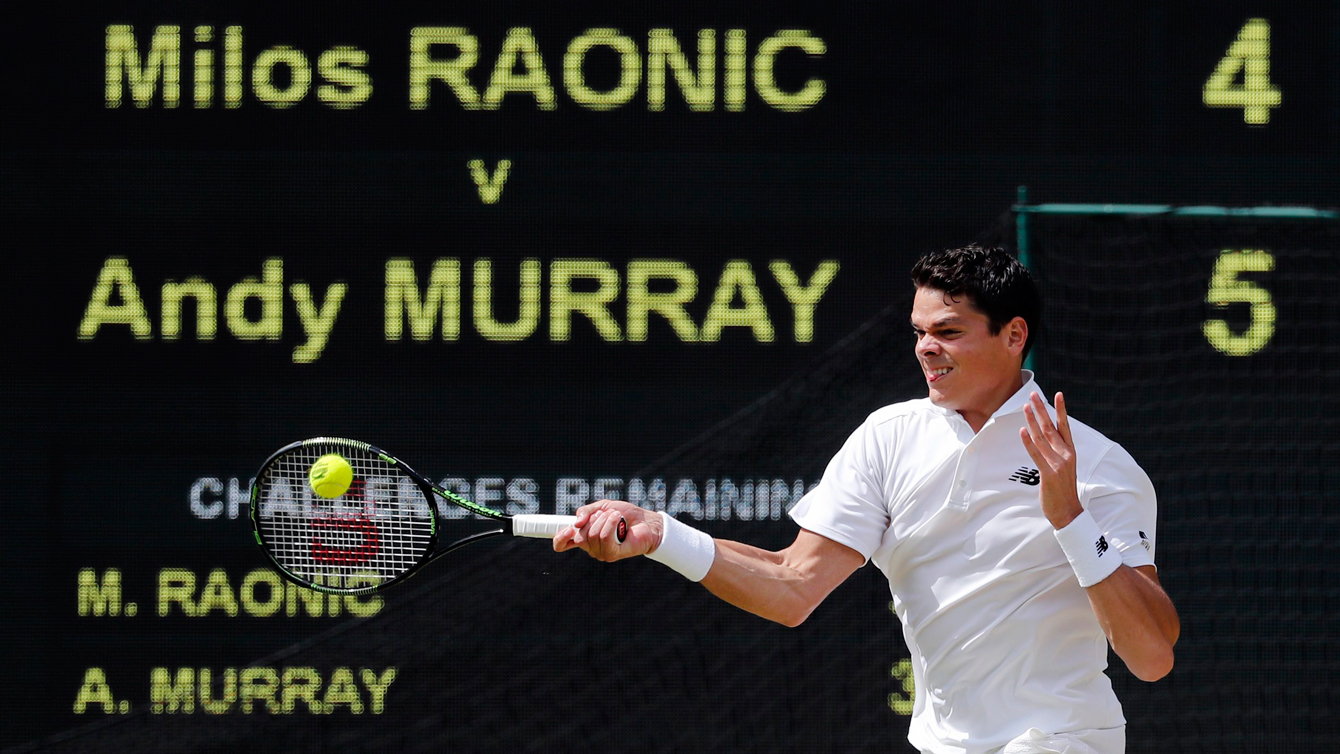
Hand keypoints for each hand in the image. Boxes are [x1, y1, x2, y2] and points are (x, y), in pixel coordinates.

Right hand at [552, 499, 663, 561]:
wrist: (646, 521)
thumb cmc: (625, 515)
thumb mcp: (602, 507)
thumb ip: (585, 512)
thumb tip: (576, 523)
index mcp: (584, 536)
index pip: (562, 544)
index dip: (559, 539)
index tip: (567, 529)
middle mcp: (590, 547)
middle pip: (578, 536)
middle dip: (592, 519)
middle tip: (606, 514)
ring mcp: (601, 553)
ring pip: (592, 535)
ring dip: (605, 519)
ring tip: (617, 517)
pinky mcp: (612, 555)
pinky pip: (604, 537)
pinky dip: (612, 524)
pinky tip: (620, 521)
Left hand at [1020, 391, 1083, 528]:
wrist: (1068, 511)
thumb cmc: (1063, 489)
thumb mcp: (1064, 467)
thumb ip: (1057, 452)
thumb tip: (1046, 439)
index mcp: (1070, 452)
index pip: (1065, 426)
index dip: (1061, 410)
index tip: (1059, 394)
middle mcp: (1066, 454)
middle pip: (1051, 427)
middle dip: (1041, 410)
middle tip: (1033, 395)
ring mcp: (1058, 463)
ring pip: (1042, 437)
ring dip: (1032, 421)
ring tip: (1025, 407)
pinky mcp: (1049, 473)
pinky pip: (1036, 454)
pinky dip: (1028, 442)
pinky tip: (1022, 431)